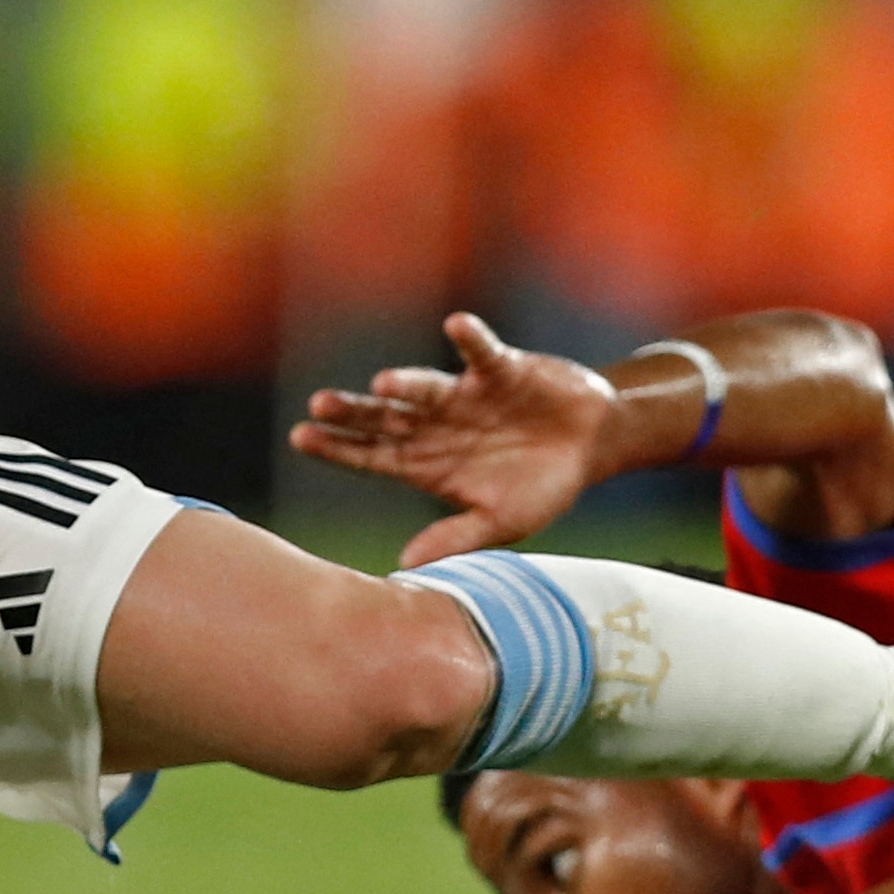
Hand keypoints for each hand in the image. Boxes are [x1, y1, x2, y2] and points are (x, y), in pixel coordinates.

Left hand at [290, 312, 618, 567]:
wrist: (591, 446)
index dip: (338, 447)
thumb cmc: (540, 488)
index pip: (371, 455)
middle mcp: (436, 426)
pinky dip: (471, 340)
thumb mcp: (500, 522)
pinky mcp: (502, 370)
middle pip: (386, 419)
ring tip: (382, 384)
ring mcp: (466, 397)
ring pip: (427, 388)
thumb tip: (404, 567)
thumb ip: (455, 538)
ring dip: (407, 383)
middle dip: (355, 413)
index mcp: (427, 464)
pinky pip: (483, 353)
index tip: (302, 437)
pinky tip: (456, 326)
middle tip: (320, 406)